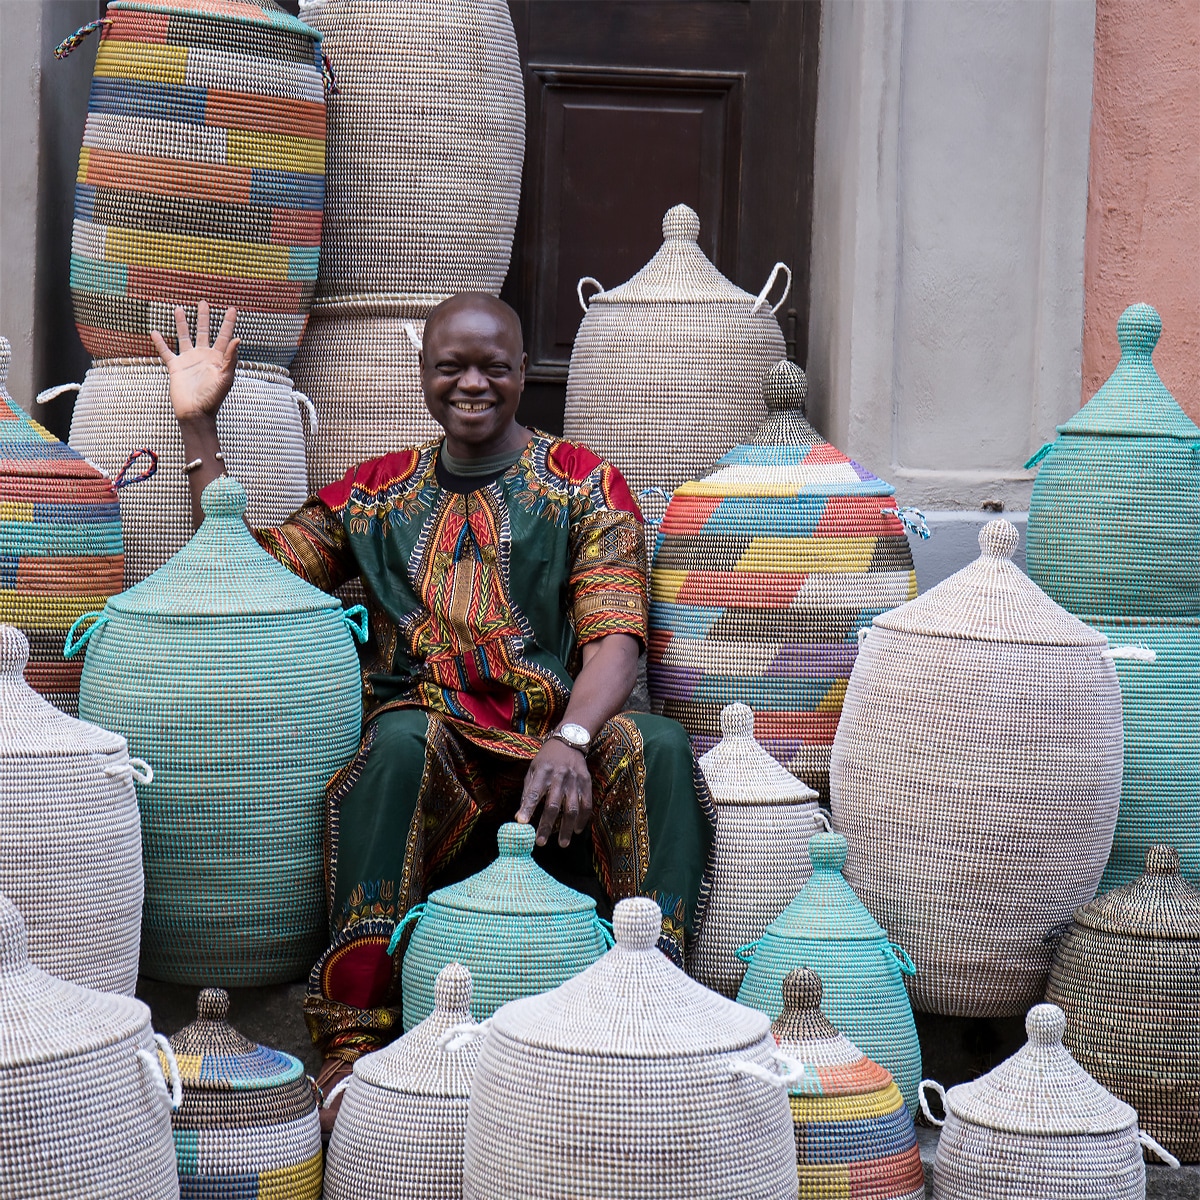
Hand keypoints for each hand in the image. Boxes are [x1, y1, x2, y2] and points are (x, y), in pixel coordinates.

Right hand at [150, 301, 239, 423]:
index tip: (232, 309)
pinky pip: (166, 352)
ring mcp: (189, 360)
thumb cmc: (213, 398)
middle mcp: (203, 356)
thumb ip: (230, 358)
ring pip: (184, 337)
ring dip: (182, 324)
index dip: (229, 323)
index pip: (225, 336)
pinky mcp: (175, 366)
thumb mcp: (225, 378)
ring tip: (179, 308)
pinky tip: (155, 332)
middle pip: (204, 332)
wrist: (195, 413)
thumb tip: (238, 339)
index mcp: (218, 358)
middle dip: (204, 318)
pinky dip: (160, 342)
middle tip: (204, 302)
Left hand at [517, 739, 593, 847]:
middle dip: (546, 826)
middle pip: (553, 805)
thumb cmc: (546, 759)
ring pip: (571, 808)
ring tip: (562, 843)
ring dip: (566, 828)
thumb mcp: (533, 770)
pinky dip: (582, 819)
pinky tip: (576, 830)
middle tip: (540, 843)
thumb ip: (528, 791)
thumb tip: (520, 816)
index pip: (533, 793)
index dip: (527, 808)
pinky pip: (586, 804)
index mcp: (542, 772)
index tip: (521, 823)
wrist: (569, 741)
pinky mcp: (586, 782)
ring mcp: (574, 780)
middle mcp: (559, 777)